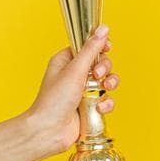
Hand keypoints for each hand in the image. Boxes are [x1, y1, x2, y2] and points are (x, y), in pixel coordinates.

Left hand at [25, 24, 118, 156]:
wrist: (49, 131)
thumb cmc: (54, 101)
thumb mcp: (75, 70)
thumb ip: (91, 49)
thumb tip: (103, 29)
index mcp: (66, 61)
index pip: (88, 46)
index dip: (100, 47)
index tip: (106, 48)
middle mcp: (75, 75)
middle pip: (102, 62)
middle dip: (105, 68)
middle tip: (97, 75)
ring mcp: (83, 91)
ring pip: (107, 81)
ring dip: (109, 85)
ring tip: (103, 90)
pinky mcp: (90, 106)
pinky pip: (107, 99)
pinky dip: (106, 103)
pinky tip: (99, 108)